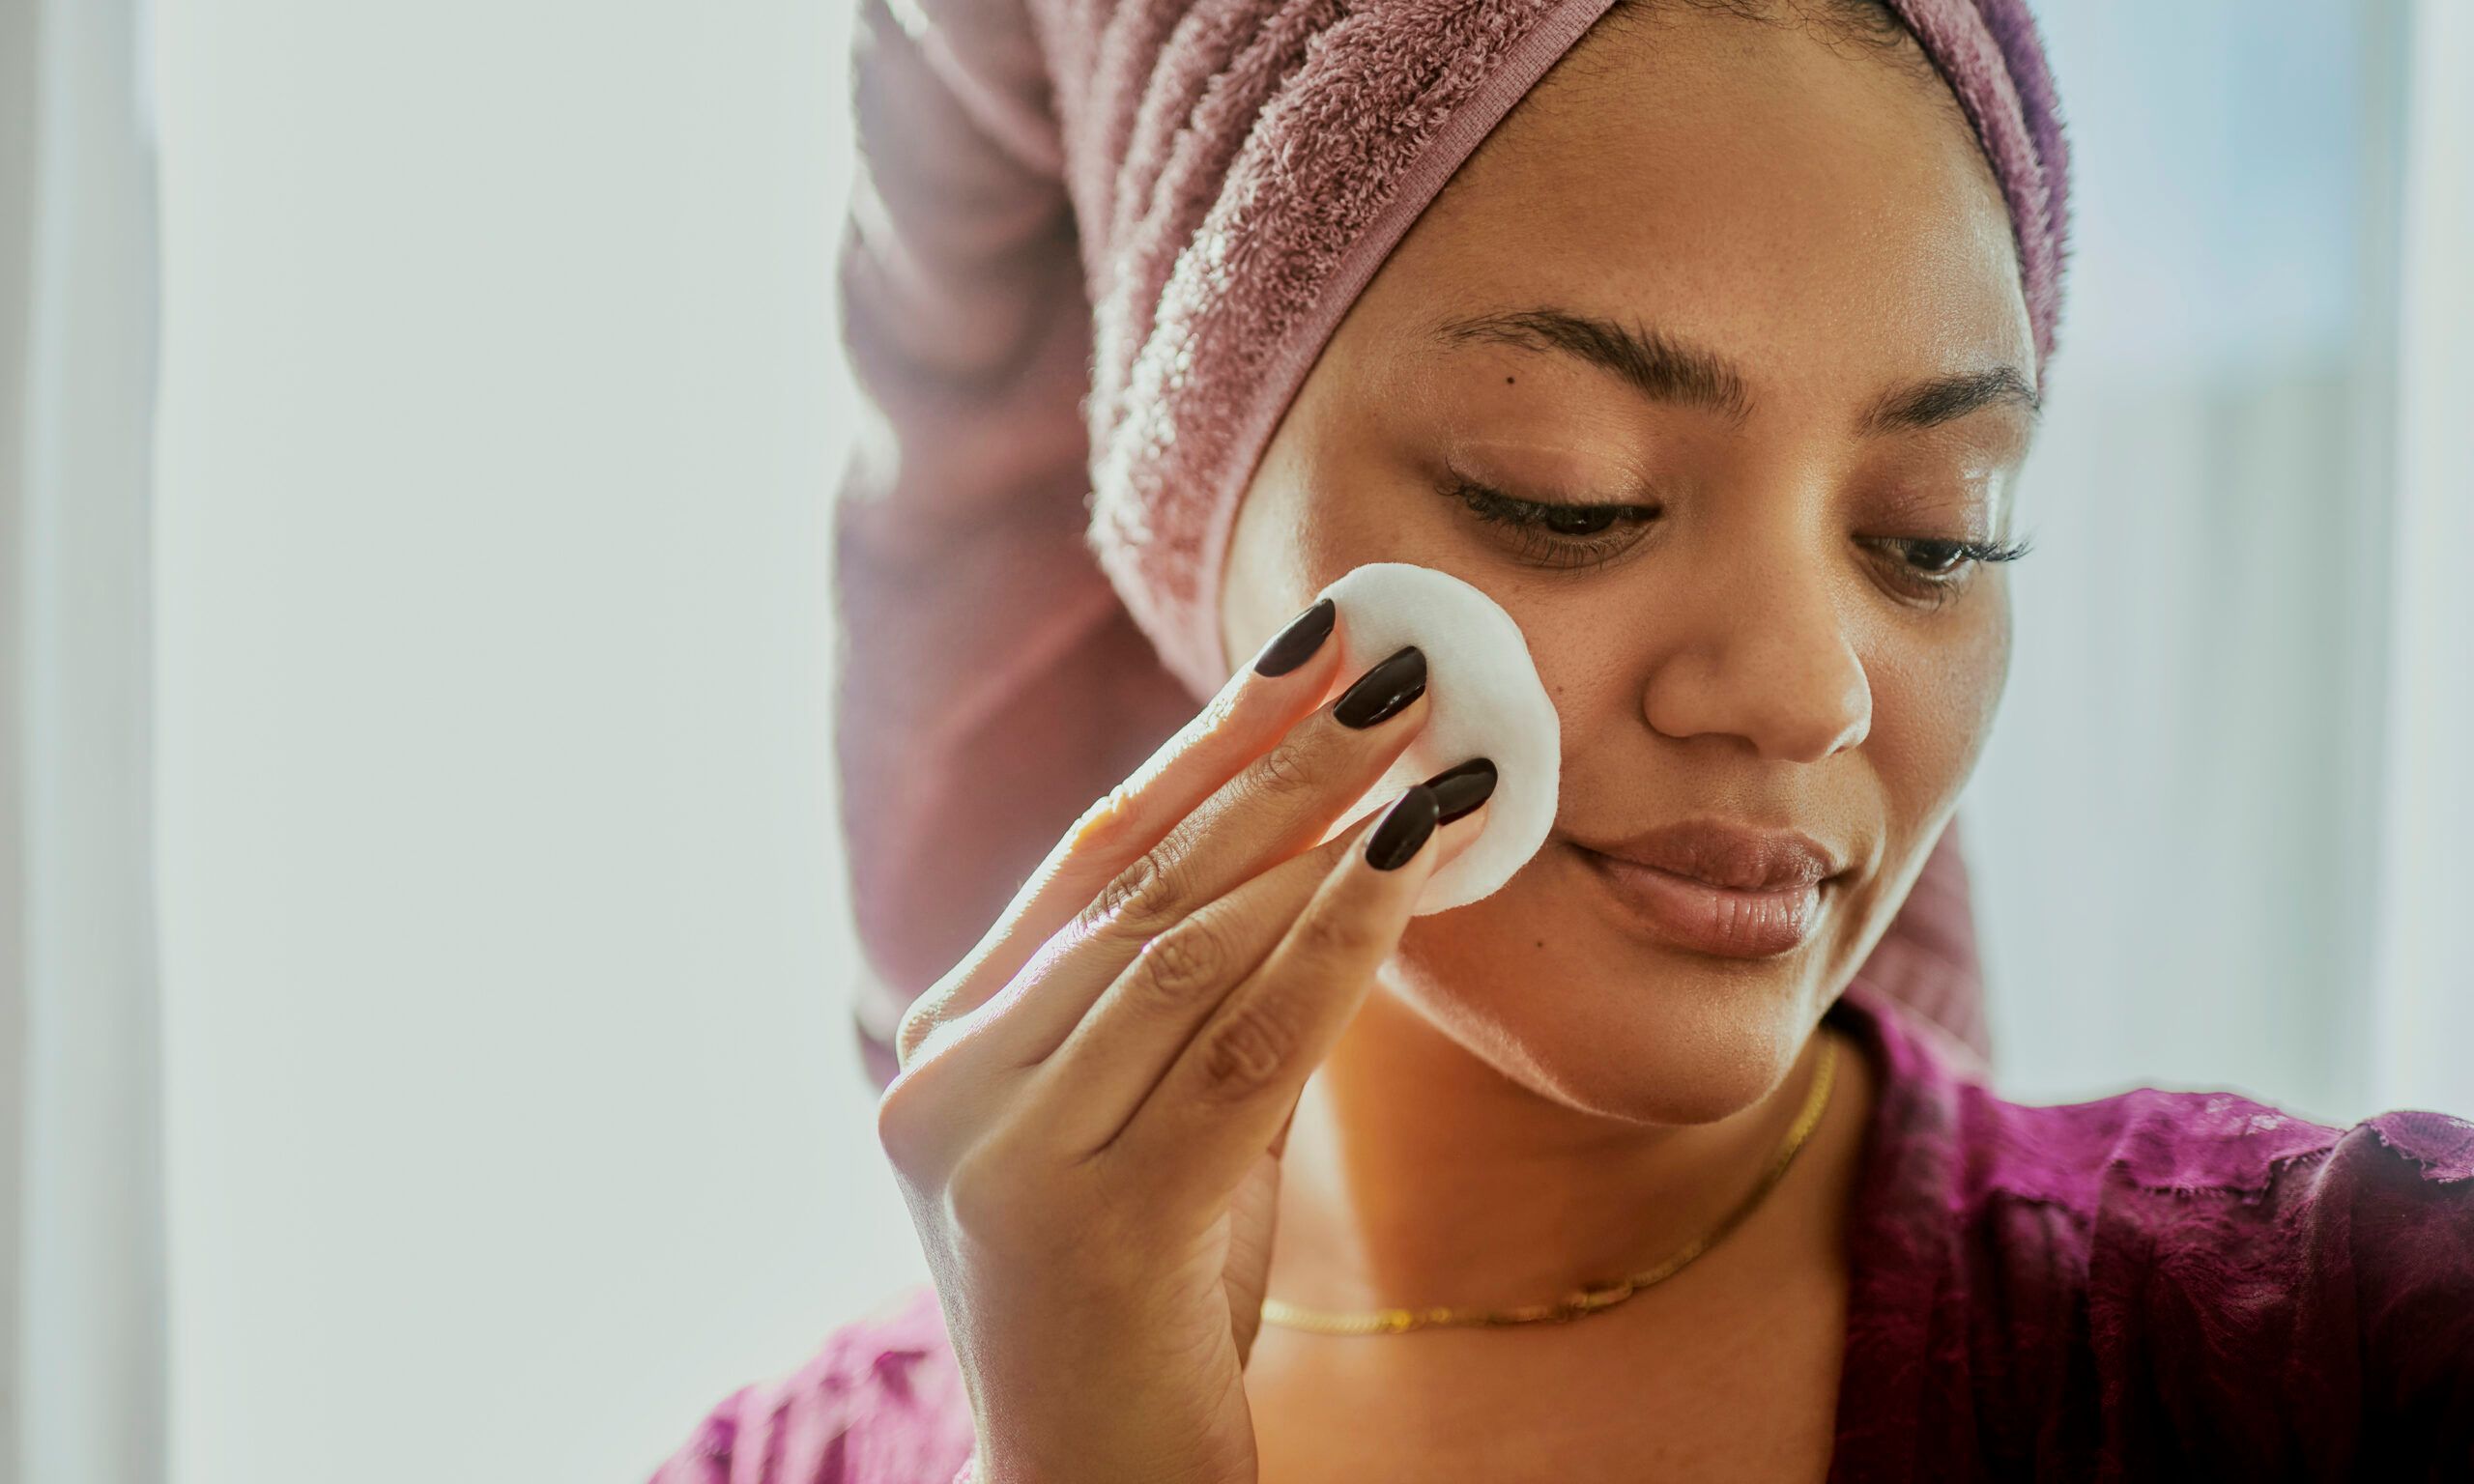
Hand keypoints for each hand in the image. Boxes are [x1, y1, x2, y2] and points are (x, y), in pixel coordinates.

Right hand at [875, 613, 1491, 1483]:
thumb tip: (1336, 850)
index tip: (1312, 650)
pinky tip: (1410, 866)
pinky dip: (1331, 947)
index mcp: (949, 1039)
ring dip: (1320, 835)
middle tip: (1395, 660)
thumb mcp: (1160, 1126)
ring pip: (1183, 948)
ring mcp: (994, 1147)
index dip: (1208, 742)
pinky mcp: (1075, 1219)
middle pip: (1137, 879)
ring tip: (1426, 749)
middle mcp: (945, 1077)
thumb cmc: (1146, 1307)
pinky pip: (1231, 1048)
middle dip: (1279, 761)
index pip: (1089, 853)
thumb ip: (1206, 1000)